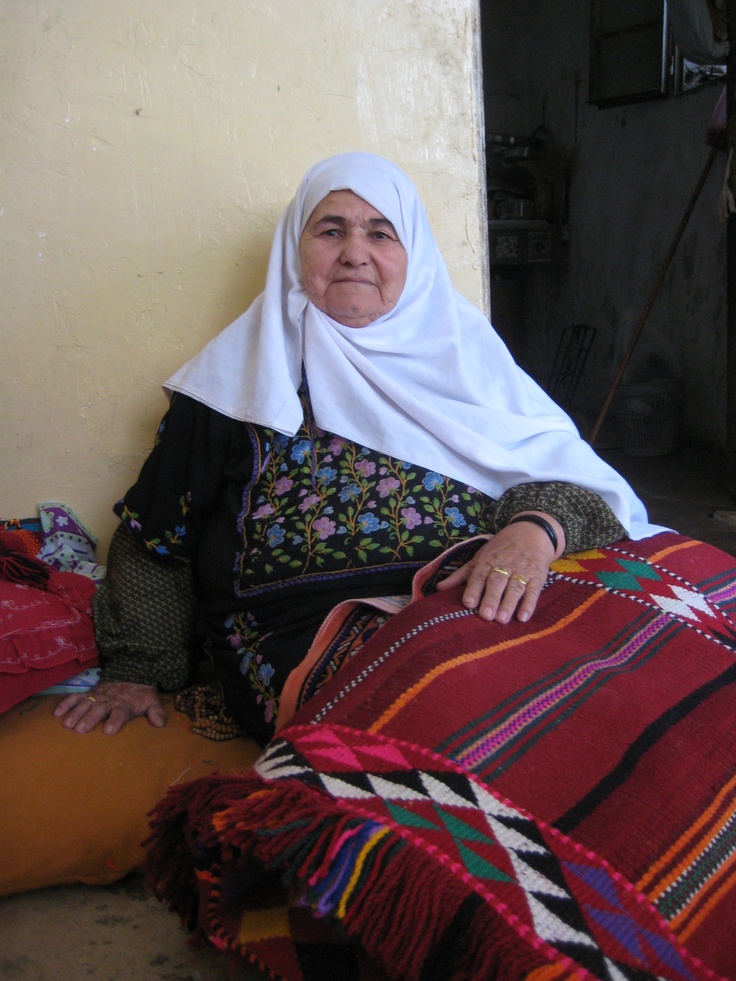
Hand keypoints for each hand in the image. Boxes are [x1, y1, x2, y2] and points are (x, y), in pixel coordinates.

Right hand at [53, 681, 165, 734]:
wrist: (131, 673)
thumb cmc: (139, 694)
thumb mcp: (151, 701)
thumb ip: (156, 712)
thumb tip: (161, 724)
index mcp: (125, 704)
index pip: (120, 713)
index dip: (115, 721)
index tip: (109, 730)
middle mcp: (109, 700)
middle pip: (99, 709)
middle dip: (90, 718)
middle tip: (81, 729)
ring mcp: (97, 696)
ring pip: (85, 704)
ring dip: (76, 713)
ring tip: (67, 725)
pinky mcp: (89, 694)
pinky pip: (75, 697)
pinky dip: (66, 704)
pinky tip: (56, 713)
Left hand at [436, 512, 563, 622]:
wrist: (531, 533)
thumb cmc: (500, 549)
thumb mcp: (480, 558)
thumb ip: (461, 575)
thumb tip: (439, 588)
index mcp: (487, 561)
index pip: (479, 575)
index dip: (474, 589)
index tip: (468, 603)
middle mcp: (504, 565)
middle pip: (497, 583)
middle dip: (491, 599)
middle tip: (486, 616)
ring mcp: (522, 571)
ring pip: (515, 588)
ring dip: (508, 604)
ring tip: (501, 620)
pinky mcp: (537, 577)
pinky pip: (533, 591)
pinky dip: (529, 604)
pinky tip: (523, 617)